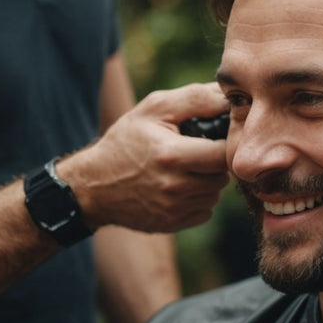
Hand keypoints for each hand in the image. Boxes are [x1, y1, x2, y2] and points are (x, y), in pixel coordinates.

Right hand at [59, 83, 229, 232]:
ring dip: (208, 181)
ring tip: (187, 168)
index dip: (225, 142)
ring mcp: (174, 209)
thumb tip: (229, 97)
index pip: (225, 153)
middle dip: (216, 162)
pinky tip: (180, 186)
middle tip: (199, 151)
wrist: (93, 185)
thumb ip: (196, 99)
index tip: (214, 136)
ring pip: (215, 194)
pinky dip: (199, 199)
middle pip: (223, 175)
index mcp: (172, 155)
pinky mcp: (172, 224)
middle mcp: (175, 187)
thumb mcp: (154, 109)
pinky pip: (205, 211)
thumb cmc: (126, 141)